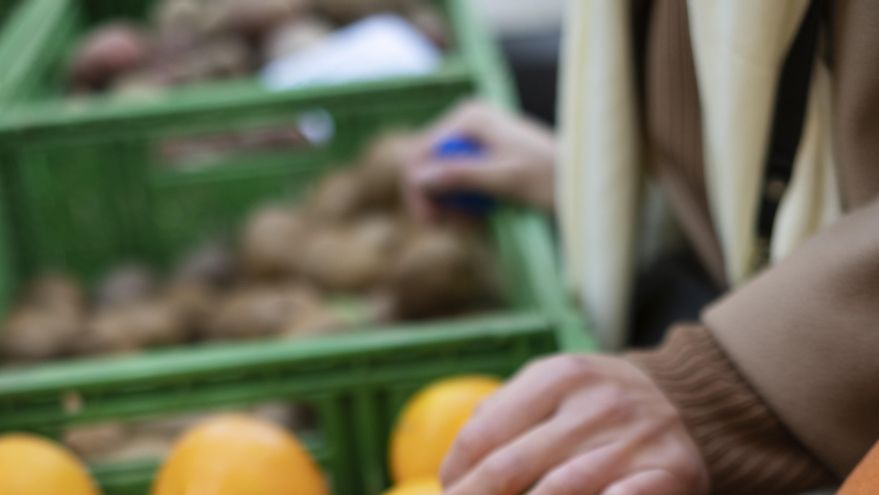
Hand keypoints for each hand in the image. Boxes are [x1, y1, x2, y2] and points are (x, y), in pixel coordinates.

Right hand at [404, 100, 555, 220]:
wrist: (582, 181)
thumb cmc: (549, 177)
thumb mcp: (501, 179)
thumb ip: (459, 176)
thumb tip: (417, 177)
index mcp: (469, 117)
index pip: (422, 153)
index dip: (418, 189)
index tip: (431, 221)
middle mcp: (467, 121)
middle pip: (428, 163)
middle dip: (433, 198)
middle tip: (444, 226)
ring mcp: (475, 137)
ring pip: (441, 174)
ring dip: (449, 202)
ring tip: (467, 223)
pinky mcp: (484, 154)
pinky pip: (459, 178)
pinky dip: (463, 200)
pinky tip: (476, 216)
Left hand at [441, 355, 708, 494]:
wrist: (686, 400)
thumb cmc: (596, 403)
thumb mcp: (552, 385)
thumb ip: (504, 411)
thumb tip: (454, 469)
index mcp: (559, 375)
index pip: (484, 433)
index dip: (457, 474)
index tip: (448, 492)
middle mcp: (598, 402)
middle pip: (510, 467)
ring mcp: (636, 438)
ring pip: (557, 490)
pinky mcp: (673, 470)